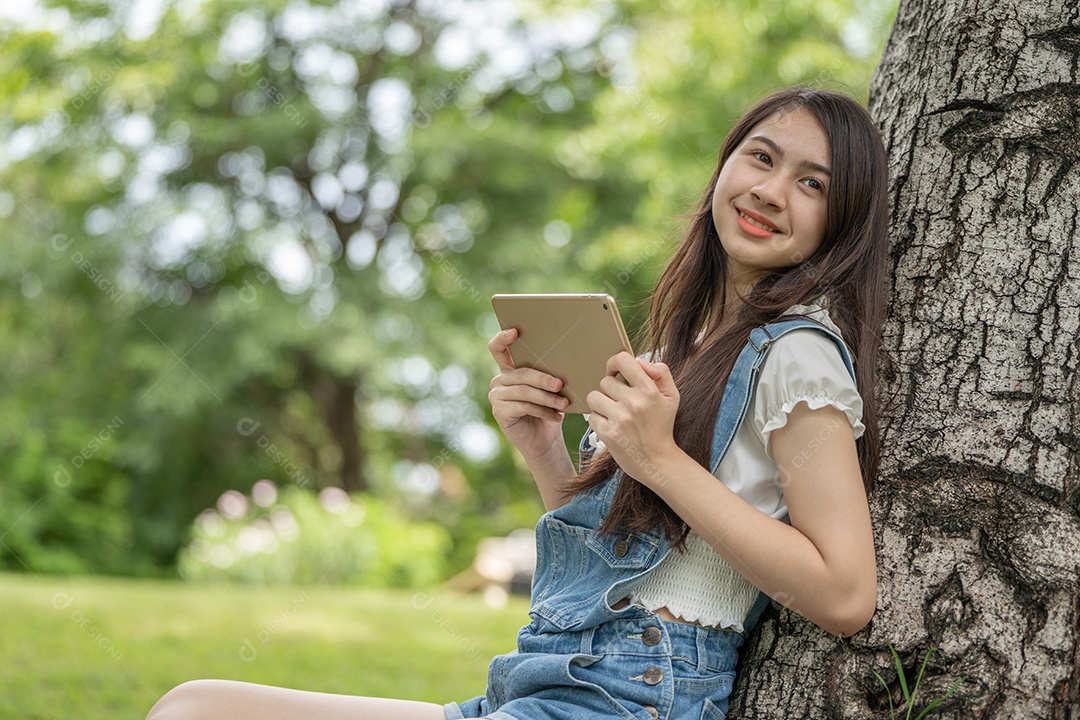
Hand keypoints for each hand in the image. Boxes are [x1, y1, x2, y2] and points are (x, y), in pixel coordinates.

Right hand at [488, 328, 569, 458]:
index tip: (515, 331)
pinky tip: (556, 416)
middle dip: (543, 378)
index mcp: (509, 369)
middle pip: (521, 372)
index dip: (502, 338)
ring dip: (547, 398)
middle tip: (560, 384)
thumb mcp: (549, 390)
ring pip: (524, 391)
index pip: (497, 348)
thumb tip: (565, 361)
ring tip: (564, 404)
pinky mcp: (499, 411)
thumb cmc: (549, 410)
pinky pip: (523, 406)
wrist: (545, 440)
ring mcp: (496, 396)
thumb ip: (548, 375)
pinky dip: (543, 411)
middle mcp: (499, 380)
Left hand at [586, 353, 679, 485]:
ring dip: (601, 405)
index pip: (622, 360)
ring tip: (614, 414)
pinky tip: (612, 427)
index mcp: (649, 390)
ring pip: (594, 397)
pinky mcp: (608, 433)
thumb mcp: (671, 396)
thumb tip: (638, 361)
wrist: (658, 461)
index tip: (615, 373)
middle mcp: (634, 402)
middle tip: (621, 403)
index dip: (614, 363)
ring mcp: (620, 418)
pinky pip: (592, 416)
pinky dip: (599, 421)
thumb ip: (660, 372)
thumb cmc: (662, 425)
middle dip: (610, 390)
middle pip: (605, 381)